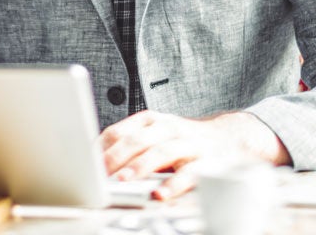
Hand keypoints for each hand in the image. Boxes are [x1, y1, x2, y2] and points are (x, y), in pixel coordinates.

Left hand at [99, 111, 288, 199]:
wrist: (231, 139)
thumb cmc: (183, 141)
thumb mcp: (155, 135)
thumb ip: (128, 144)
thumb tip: (93, 161)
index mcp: (152, 120)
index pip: (121, 130)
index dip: (102, 146)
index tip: (84, 161)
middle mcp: (170, 127)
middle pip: (139, 138)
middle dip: (117, 156)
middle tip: (99, 173)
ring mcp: (189, 143)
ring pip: (162, 151)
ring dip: (140, 167)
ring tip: (122, 181)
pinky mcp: (207, 162)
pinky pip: (189, 173)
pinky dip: (173, 184)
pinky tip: (159, 194)